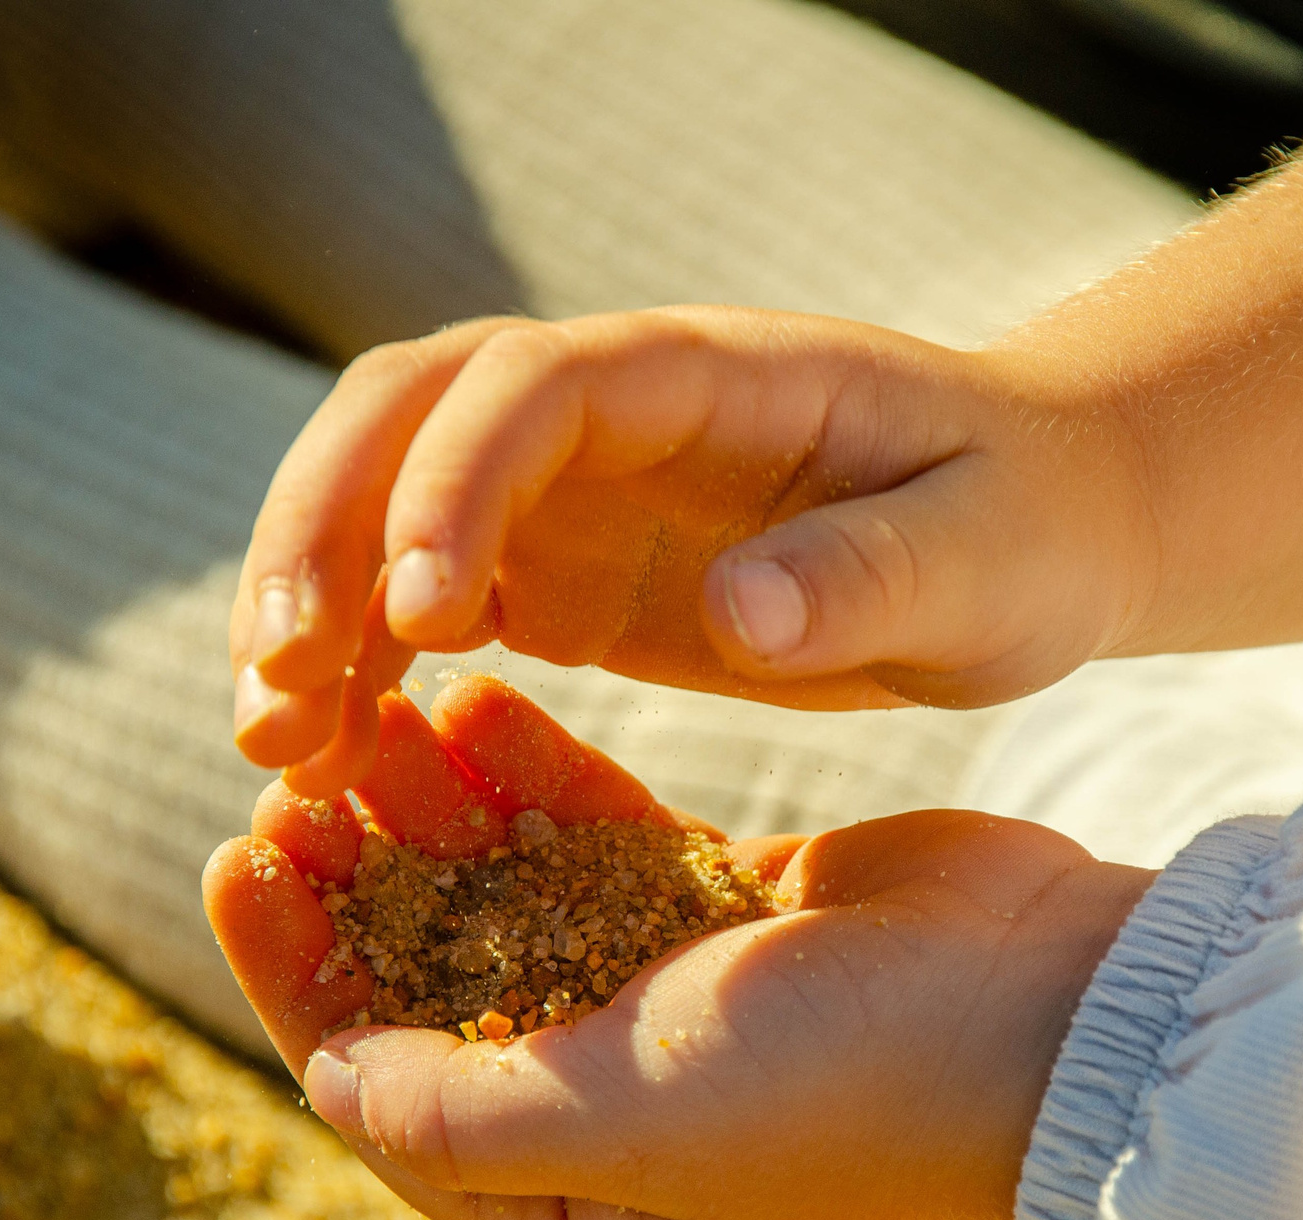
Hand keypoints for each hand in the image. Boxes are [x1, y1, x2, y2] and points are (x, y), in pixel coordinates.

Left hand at [204, 676, 1151, 1219]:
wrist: (1051, 1008)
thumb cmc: (843, 1086)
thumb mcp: (628, 1118)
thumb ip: (464, 1110)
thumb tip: (332, 1079)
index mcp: (574, 1204)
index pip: (387, 1087)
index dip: (298, 971)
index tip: (239, 851)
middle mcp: (612, 1114)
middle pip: (435, 983)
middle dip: (358, 879)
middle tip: (292, 766)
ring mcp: (672, 1008)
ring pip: (510, 899)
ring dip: (436, 814)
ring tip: (374, 711)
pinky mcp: (726, 915)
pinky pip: (597, 843)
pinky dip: (535, 781)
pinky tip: (471, 702)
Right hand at [228, 307, 1156, 796]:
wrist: (1032, 531)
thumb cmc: (1023, 529)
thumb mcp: (987, 557)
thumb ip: (874, 572)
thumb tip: (739, 605)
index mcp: (708, 378)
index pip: (531, 387)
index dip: (452, 482)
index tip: (414, 611)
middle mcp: (612, 415)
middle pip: (406, 418)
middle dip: (320, 529)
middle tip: (280, 674)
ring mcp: (574, 489)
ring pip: (383, 506)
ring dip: (309, 608)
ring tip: (270, 744)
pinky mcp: (565, 573)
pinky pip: (424, 603)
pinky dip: (365, 674)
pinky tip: (330, 758)